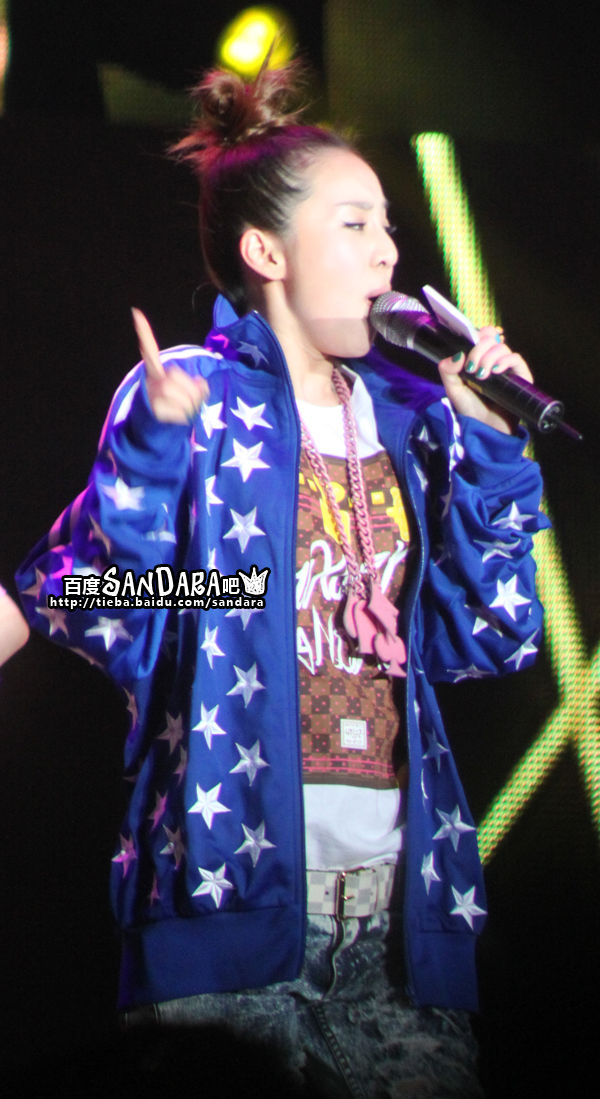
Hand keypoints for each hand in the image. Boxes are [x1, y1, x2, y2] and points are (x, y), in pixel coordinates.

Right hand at [131, 308, 208, 423]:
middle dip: (192, 390)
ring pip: (182, 396)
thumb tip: (203, 385)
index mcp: (157, 371)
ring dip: (192, 405)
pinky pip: (180, 412)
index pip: (149, 348)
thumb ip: (200, 385)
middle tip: (190, 399)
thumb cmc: (176, 404)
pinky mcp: (155, 410)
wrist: (157, 427)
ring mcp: (151, 395)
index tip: (135, 312)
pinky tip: (178, 417)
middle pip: (176, 376)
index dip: (143, 332)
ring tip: (186, 409)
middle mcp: (151, 380)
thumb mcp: (190, 390)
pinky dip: (185, 416)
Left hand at [437, 326, 532, 433]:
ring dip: (489, 357)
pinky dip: (506, 361)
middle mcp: (494, 361)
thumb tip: (457, 355)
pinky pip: (517, 359)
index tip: (470, 341)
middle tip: (471, 367)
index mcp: (479, 360)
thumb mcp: (453, 389)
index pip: (482, 337)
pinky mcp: (520, 377)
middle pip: (490, 340)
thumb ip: (448, 371)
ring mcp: (507, 368)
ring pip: (502, 348)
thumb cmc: (471, 410)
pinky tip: (496, 371)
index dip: (478, 334)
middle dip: (478, 349)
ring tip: (481, 375)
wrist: (486, 429)